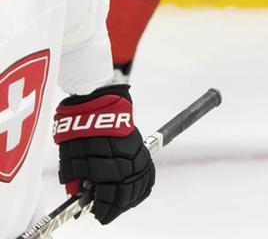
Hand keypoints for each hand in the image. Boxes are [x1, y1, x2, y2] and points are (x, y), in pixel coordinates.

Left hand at [52, 84, 154, 224]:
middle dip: (117, 206)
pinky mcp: (141, 148)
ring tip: (121, 205)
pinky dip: (143, 185)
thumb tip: (78, 194)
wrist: (97, 102)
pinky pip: (148, 171)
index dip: (103, 208)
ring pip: (141, 183)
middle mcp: (126, 161)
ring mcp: (136, 154)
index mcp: (107, 164)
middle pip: (127, 192)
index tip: (97, 215)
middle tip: (106, 214)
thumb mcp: (69, 155)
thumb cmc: (79, 127)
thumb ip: (75, 178)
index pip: (108, 195)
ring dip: (131, 198)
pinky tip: (137, 192)